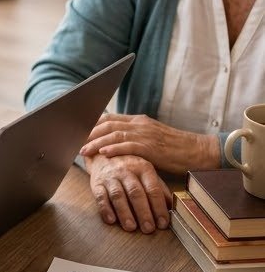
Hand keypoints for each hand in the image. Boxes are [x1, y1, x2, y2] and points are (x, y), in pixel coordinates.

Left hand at [80, 114, 218, 173]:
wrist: (198, 150)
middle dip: (89, 133)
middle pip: (108, 124)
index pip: (109, 118)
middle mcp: (140, 125)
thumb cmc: (174, 149)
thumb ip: (134, 138)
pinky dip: (114, 148)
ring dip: (96, 142)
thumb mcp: (152, 139)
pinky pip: (129, 146)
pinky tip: (103, 153)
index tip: (78, 132)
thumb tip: (114, 144)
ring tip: (83, 150)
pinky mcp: (152, 147)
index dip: (92, 125)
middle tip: (74, 141)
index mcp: (139, 121)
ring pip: (115, 134)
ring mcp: (146, 135)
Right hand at [87, 152, 171, 232]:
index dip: (158, 207)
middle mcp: (127, 171)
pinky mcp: (96, 184)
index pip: (153, 189)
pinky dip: (105, 209)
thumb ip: (159, 188)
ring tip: (131, 227)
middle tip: (149, 229)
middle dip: (143, 212)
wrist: (102, 155)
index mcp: (143, 168)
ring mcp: (111, 177)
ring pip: (118, 195)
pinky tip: (111, 220)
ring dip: (125, 213)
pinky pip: (100, 196)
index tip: (163, 223)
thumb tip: (172, 207)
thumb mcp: (147, 173)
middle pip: (136, 193)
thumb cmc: (130, 168)